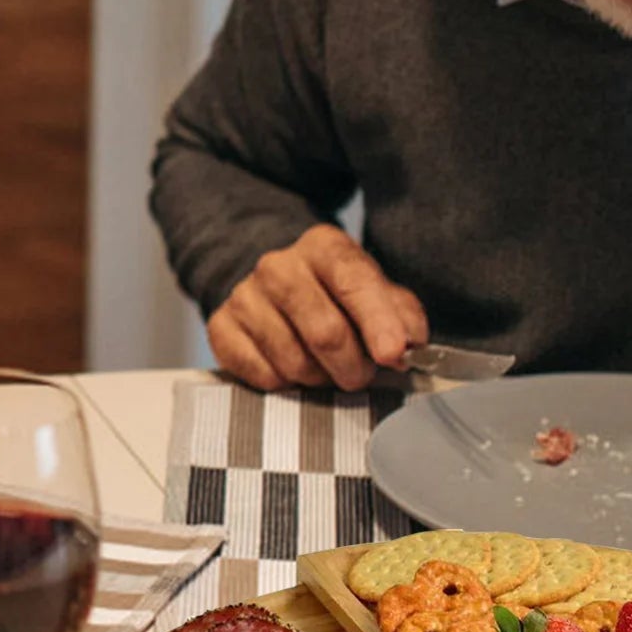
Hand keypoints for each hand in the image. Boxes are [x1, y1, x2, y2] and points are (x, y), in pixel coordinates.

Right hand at [207, 225, 427, 390]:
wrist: (277, 289)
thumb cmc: (335, 296)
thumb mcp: (376, 293)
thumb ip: (401, 315)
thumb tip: (409, 343)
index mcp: (324, 247)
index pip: (354, 281)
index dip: (378, 322)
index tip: (393, 354)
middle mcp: (279, 265)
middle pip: (325, 331)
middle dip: (352, 366)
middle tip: (360, 374)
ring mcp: (245, 295)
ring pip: (293, 361)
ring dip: (319, 377)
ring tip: (324, 367)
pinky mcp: (221, 326)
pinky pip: (262, 375)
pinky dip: (285, 384)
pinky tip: (291, 367)